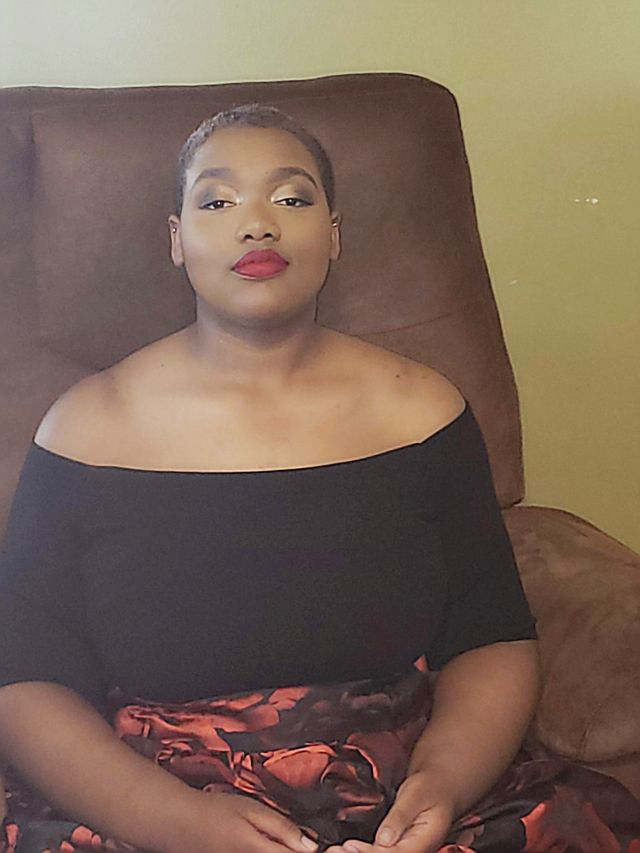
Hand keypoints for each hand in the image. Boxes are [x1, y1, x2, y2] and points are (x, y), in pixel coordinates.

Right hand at [164, 790, 318, 852]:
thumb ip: (281, 827)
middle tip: (302, 843)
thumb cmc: (213, 811)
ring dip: (285, 852)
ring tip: (288, 844)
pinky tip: (270, 846)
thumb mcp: (250, 809)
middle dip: (297, 852)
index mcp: (258, 851)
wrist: (178, 824)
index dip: (309, 852)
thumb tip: (309, 845)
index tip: (328, 848)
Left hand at [327, 771, 454, 852]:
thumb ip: (400, 816)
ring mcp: (405, 849)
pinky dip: (362, 850)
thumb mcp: (416, 796)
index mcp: (423, 842)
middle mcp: (414, 850)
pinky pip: (378, 852)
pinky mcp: (396, 846)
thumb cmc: (429, 787)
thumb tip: (384, 839)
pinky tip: (345, 849)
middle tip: (334, 850)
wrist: (439, 787)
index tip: (350, 846)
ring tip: (334, 851)